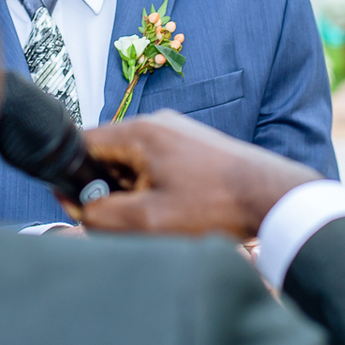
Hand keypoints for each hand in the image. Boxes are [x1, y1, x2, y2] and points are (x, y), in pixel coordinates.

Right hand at [74, 110, 319, 238]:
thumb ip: (103, 216)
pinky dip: (156, 187)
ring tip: (158, 215)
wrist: (270, 196)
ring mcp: (177, 131)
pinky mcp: (192, 145)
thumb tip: (81, 209)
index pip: (84, 144)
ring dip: (134, 191)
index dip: (74, 176)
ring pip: (134, 163)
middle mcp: (157, 123)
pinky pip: (157, 164)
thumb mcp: (149, 220)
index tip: (79, 203)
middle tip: (126, 218)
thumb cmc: (217, 204)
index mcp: (140, 131)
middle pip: (109, 155)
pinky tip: (175, 208)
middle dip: (108, 188)